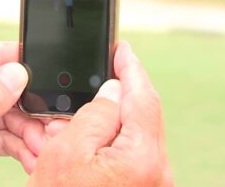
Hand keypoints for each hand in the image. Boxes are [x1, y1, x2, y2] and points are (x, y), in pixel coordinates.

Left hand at [0, 42, 45, 186]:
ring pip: (13, 110)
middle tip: (47, 117)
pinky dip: (25, 144)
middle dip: (28, 106)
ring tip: (41, 145)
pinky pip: (12, 132)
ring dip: (30, 129)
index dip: (16, 60)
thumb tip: (19, 72)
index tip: (43, 68)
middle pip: (5, 85)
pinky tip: (32, 155)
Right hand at [28, 42, 173, 186]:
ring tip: (78, 118)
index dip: (131, 68)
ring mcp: (150, 177)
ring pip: (134, 128)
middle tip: (93, 80)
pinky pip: (129, 145)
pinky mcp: (140, 181)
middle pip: (143, 112)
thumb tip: (116, 89)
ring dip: (107, 115)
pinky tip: (85, 136)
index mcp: (141, 157)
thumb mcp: (69, 148)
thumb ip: (97, 112)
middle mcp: (155, 169)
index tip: (122, 49)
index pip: (143, 97)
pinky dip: (108, 134)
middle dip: (116, 92)